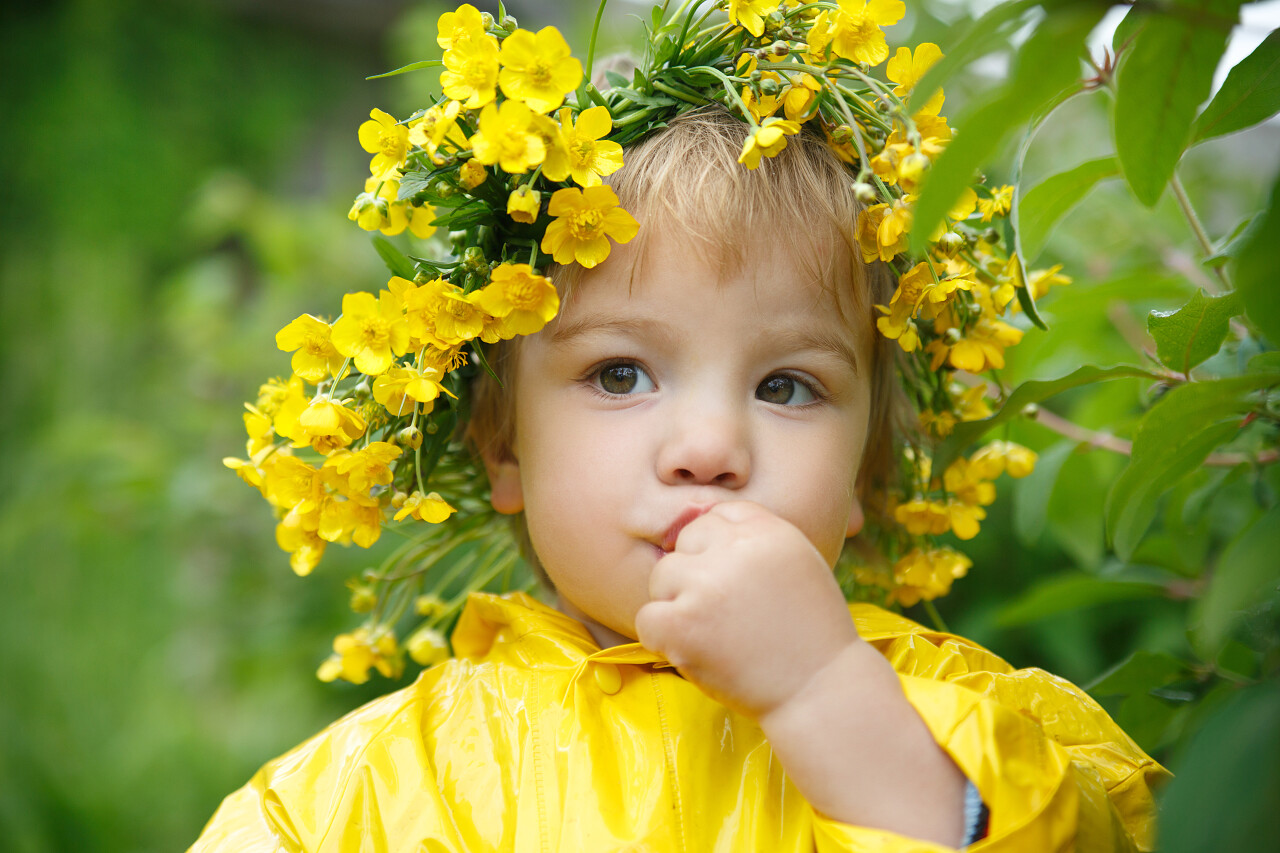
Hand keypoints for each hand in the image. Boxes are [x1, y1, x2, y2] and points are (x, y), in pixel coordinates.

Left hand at [634, 501, 862, 718]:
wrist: (819, 689)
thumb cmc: (810, 633)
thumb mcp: (799, 564)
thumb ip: (753, 539)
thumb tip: (698, 522)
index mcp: (769, 531)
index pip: (718, 515)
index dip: (717, 549)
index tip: (732, 582)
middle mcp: (737, 550)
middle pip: (687, 540)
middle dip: (695, 573)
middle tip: (722, 612)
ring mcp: (707, 584)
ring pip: (661, 576)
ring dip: (676, 604)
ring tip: (712, 633)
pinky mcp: (683, 623)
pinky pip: (647, 617)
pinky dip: (661, 639)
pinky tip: (693, 651)